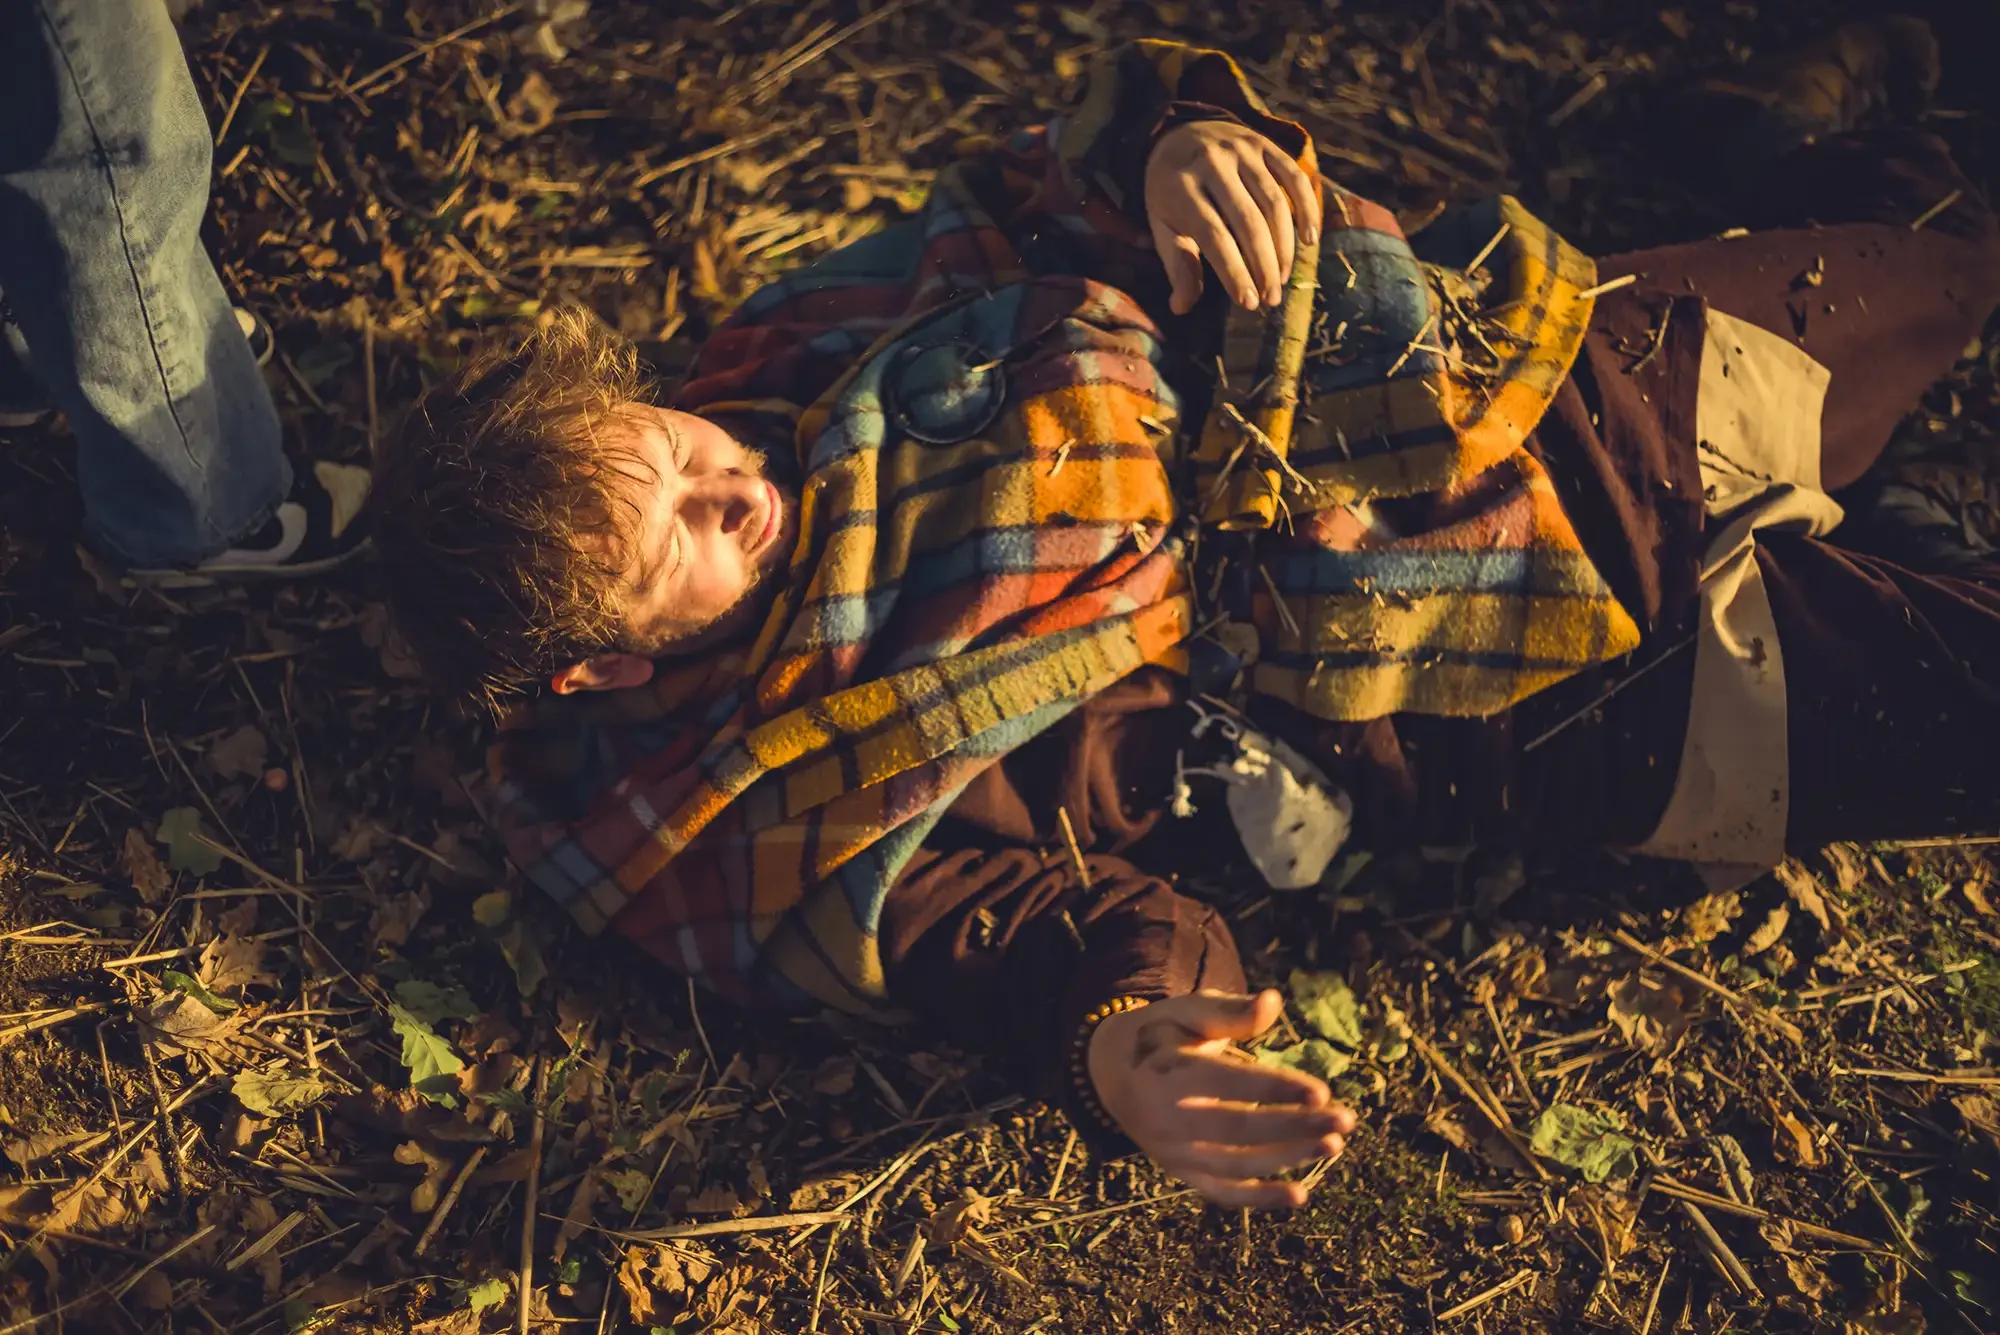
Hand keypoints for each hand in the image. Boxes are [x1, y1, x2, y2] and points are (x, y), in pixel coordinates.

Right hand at [1087, 989, 1355, 1207]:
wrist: (1113, 1075)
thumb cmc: (1164, 1035)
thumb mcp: (1188, 1013)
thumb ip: (1230, 1013)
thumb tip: (1273, 1001)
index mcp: (1167, 1072)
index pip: (1228, 1084)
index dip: (1274, 1088)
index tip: (1321, 1090)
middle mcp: (1166, 1118)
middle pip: (1237, 1128)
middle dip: (1294, 1126)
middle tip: (1344, 1120)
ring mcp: (1173, 1152)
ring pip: (1235, 1163)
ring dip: (1287, 1159)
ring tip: (1333, 1145)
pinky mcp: (1182, 1172)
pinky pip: (1222, 1192)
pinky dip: (1259, 1198)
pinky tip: (1300, 1194)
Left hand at [1144, 120, 1322, 315]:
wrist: (1178, 133)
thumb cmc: (1171, 192)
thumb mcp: (1161, 225)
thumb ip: (1177, 264)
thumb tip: (1182, 307)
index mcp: (1181, 187)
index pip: (1214, 236)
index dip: (1234, 271)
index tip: (1249, 303)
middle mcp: (1213, 163)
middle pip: (1248, 222)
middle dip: (1263, 266)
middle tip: (1271, 299)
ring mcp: (1242, 150)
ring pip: (1274, 203)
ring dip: (1284, 246)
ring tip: (1281, 279)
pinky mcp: (1265, 143)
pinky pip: (1294, 177)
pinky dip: (1307, 208)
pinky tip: (1310, 240)